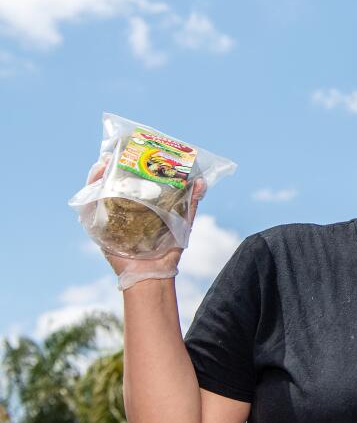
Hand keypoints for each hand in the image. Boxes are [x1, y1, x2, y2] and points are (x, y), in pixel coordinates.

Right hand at [86, 156, 205, 290]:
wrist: (155, 274)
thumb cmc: (168, 249)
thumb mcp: (182, 221)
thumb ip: (190, 203)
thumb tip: (201, 181)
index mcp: (138, 205)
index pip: (129, 180)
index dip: (127, 164)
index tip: (131, 149)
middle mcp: (120, 209)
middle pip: (110, 182)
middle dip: (110, 165)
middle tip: (114, 152)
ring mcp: (107, 218)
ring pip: (96, 191)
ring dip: (97, 175)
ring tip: (103, 162)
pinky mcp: (98, 229)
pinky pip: (88, 210)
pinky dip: (89, 194)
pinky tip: (95, 182)